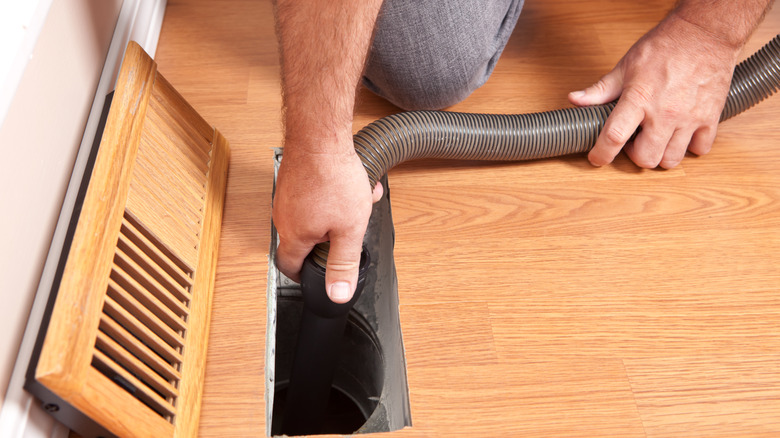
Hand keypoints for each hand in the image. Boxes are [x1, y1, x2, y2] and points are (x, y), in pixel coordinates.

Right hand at [272, 143, 382, 302]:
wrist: (320, 136)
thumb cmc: (334, 178)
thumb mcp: (349, 230)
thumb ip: (343, 264)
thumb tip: (337, 295)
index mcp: (293, 235)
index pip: (288, 267)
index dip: (302, 276)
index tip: (312, 277)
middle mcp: (283, 217)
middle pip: (303, 240)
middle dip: (330, 240)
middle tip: (348, 233)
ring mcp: (285, 196)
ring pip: (312, 216)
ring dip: (335, 215)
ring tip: (356, 203)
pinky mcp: (293, 179)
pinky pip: (312, 196)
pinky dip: (331, 196)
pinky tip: (351, 185)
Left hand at [568, 13, 739, 168]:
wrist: (705, 33)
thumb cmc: (665, 47)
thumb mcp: (626, 66)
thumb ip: (601, 89)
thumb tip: (576, 99)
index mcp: (639, 98)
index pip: (614, 136)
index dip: (601, 154)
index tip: (597, 158)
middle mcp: (664, 112)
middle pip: (646, 159)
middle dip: (635, 156)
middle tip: (634, 142)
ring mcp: (689, 117)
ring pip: (671, 160)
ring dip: (660, 155)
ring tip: (656, 138)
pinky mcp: (710, 117)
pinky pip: (700, 149)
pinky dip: (690, 147)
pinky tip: (681, 134)